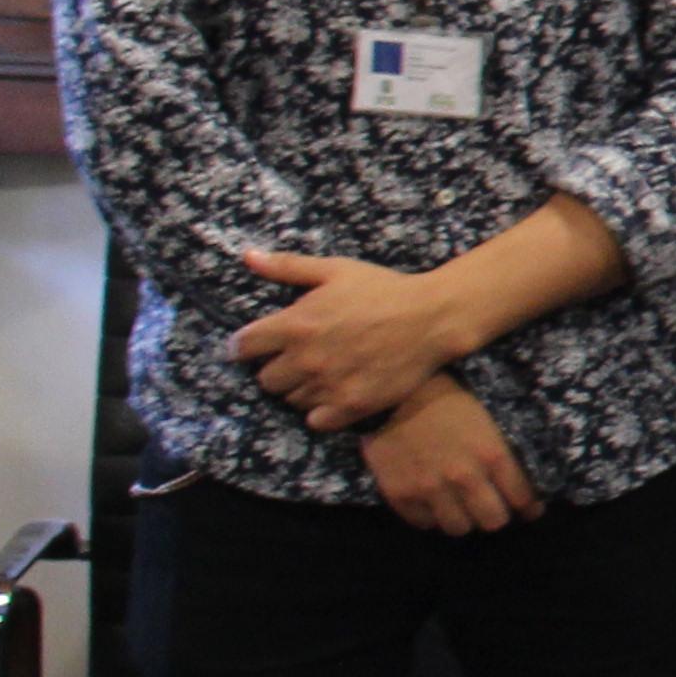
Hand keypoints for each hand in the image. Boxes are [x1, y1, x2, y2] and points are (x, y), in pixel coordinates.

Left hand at [230, 250, 471, 429]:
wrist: (433, 318)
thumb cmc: (384, 289)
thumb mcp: (335, 270)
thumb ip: (287, 267)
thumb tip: (247, 256)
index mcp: (294, 324)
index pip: (242, 347)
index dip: (246, 346)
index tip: (257, 345)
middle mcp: (305, 359)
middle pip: (265, 379)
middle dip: (277, 368)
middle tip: (299, 358)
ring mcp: (328, 385)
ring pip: (290, 400)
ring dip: (300, 389)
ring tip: (322, 374)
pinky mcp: (351, 406)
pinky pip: (316, 420)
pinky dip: (321, 410)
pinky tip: (335, 393)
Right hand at [363, 377, 542, 537]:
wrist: (392, 395)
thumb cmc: (447, 400)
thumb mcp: (487, 419)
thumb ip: (505, 452)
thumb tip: (525, 483)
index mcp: (491, 454)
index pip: (522, 499)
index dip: (529, 506)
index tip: (528, 508)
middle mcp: (463, 477)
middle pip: (493, 522)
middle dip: (496, 514)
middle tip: (491, 506)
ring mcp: (429, 489)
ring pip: (459, 528)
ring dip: (463, 518)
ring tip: (460, 505)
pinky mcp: (400, 495)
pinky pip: (425, 524)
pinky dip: (432, 516)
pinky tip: (433, 501)